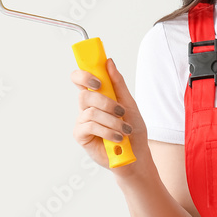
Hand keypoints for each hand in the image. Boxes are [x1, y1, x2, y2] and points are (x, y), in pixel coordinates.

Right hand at [70, 58, 152, 176]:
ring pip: (91, 112)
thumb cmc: (132, 130)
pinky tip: (117, 137)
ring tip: (124, 129)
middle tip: (121, 110)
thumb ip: (118, 84)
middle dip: (106, 102)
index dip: (84, 75)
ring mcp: (83, 121)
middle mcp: (87, 107)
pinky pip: (90, 127)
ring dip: (112, 121)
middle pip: (85, 94)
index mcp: (97, 96)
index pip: (81, 79)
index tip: (98, 80)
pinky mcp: (81, 136)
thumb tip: (109, 62)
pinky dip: (107, 131)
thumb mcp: (129, 104)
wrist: (136, 154)